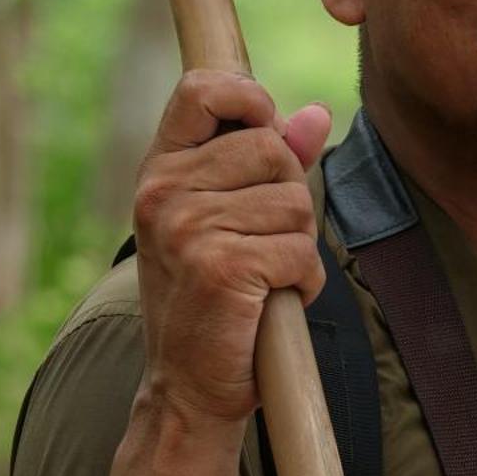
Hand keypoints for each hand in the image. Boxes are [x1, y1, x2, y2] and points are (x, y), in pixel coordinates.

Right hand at [129, 70, 333, 427]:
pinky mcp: (222, 267)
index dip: (247, 96)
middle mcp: (164, 191)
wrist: (186, 386)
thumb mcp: (225, 219)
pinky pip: (301, 250)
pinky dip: (303, 282)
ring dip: (299, 245)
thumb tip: (315, 114)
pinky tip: (272, 302)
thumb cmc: (210, 297)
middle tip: (264, 242)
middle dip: (290, 197)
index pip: (201, 89)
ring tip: (264, 277)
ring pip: (295, 202)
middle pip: (272, 148)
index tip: (264, 125)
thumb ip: (268, 162)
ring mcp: (188, 228)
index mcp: (161, 169)